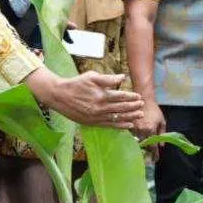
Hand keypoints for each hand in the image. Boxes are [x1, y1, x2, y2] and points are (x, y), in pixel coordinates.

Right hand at [26, 69, 142, 128]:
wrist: (59, 96)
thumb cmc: (76, 83)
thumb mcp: (92, 76)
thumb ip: (108, 78)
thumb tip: (122, 77)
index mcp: (101, 95)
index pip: (121, 96)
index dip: (132, 97)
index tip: (139, 96)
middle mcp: (100, 107)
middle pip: (121, 108)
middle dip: (134, 107)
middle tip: (142, 105)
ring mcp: (96, 116)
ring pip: (117, 117)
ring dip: (130, 117)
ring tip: (139, 116)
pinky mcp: (92, 122)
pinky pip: (110, 125)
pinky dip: (120, 126)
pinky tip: (129, 125)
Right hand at [134, 101, 166, 160]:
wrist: (143, 100)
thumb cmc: (154, 110)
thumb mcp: (162, 121)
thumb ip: (162, 134)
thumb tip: (161, 146)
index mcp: (151, 130)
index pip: (153, 146)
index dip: (155, 154)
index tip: (156, 160)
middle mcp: (141, 131)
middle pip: (145, 146)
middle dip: (148, 152)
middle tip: (150, 156)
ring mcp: (133, 129)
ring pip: (137, 142)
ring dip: (141, 146)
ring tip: (144, 150)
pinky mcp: (128, 126)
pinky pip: (132, 137)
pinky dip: (135, 140)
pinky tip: (137, 142)